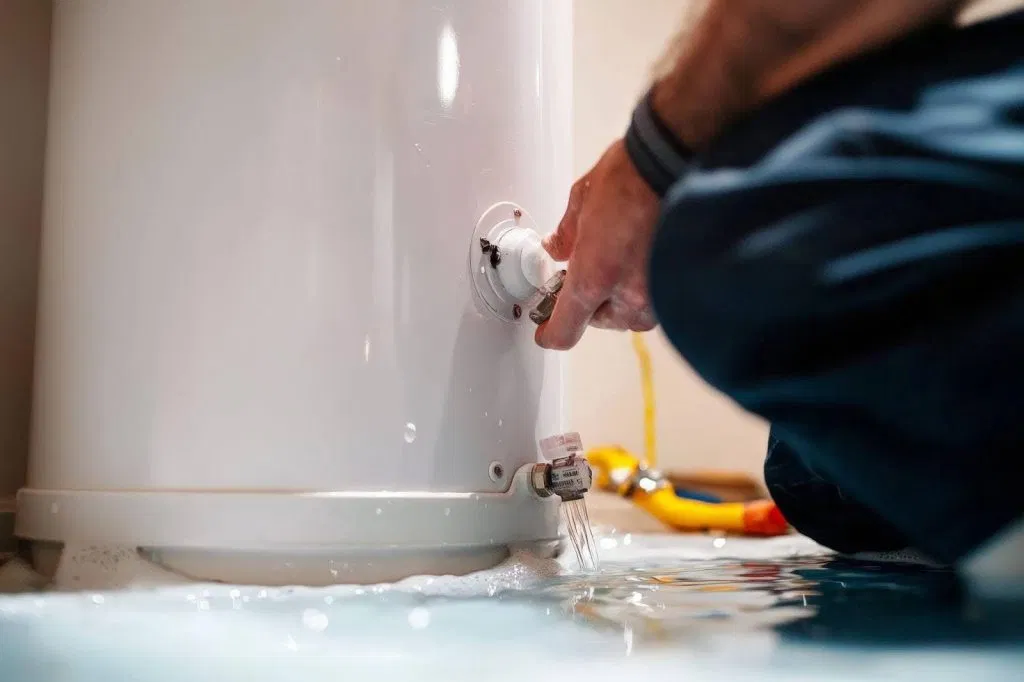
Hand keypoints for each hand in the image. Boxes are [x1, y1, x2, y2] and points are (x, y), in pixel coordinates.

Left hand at [535, 139, 660, 349]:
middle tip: (588, 272)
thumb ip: (566, 235)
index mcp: (594, 278)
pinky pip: (654, 300)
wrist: (676, 162)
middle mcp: (628, 296)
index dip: (550, 334)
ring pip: (630, 313)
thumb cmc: (629, 177)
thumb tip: (558, 248)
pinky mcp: (679, 285)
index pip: (565, 329)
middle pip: (599, 321)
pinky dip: (644, 287)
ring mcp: (658, 295)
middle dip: (590, 302)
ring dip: (619, 296)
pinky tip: (641, 259)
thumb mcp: (581, 201)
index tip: (545, 332)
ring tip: (617, 261)